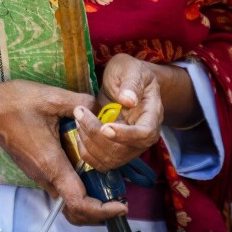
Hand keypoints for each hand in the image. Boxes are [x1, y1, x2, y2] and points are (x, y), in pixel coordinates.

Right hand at [0, 81, 128, 226]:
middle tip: (119, 200)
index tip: (120, 206)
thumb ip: (81, 102)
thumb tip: (100, 106)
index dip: (102, 211)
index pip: (79, 203)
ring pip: (67, 199)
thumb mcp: (51, 97)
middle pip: (75, 210)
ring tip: (109, 186)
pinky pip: (60, 185)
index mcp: (51, 164)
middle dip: (99, 212)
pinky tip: (89, 167)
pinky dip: (78, 188)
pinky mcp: (36, 168)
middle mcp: (45, 176)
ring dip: (89, 200)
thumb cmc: (15, 104)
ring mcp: (38, 174)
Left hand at [73, 54, 164, 171]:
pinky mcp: (115, 151)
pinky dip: (86, 151)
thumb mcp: (131, 69)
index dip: (125, 135)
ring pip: (110, 159)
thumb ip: (131, 83)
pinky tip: (80, 130)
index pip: (144, 134)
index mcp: (152, 115)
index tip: (105, 127)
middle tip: (80, 113)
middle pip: (124, 150)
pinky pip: (100, 162)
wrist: (123, 81)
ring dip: (89, 142)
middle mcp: (143, 135)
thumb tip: (129, 100)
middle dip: (97, 135)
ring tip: (79, 118)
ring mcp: (129, 146)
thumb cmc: (129, 72)